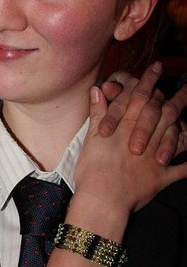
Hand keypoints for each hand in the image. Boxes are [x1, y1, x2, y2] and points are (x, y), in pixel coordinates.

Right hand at [75, 82, 186, 218]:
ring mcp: (155, 156)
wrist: (102, 199)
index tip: (157, 67)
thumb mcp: (91, 138)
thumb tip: (97, 89)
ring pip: (176, 133)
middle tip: (186, 85)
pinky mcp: (160, 176)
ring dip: (185, 122)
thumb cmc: (92, 169)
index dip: (149, 80)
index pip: (140, 96)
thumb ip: (97, 113)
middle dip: (176, 97)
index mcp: (126, 125)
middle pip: (164, 111)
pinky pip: (181, 169)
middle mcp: (145, 136)